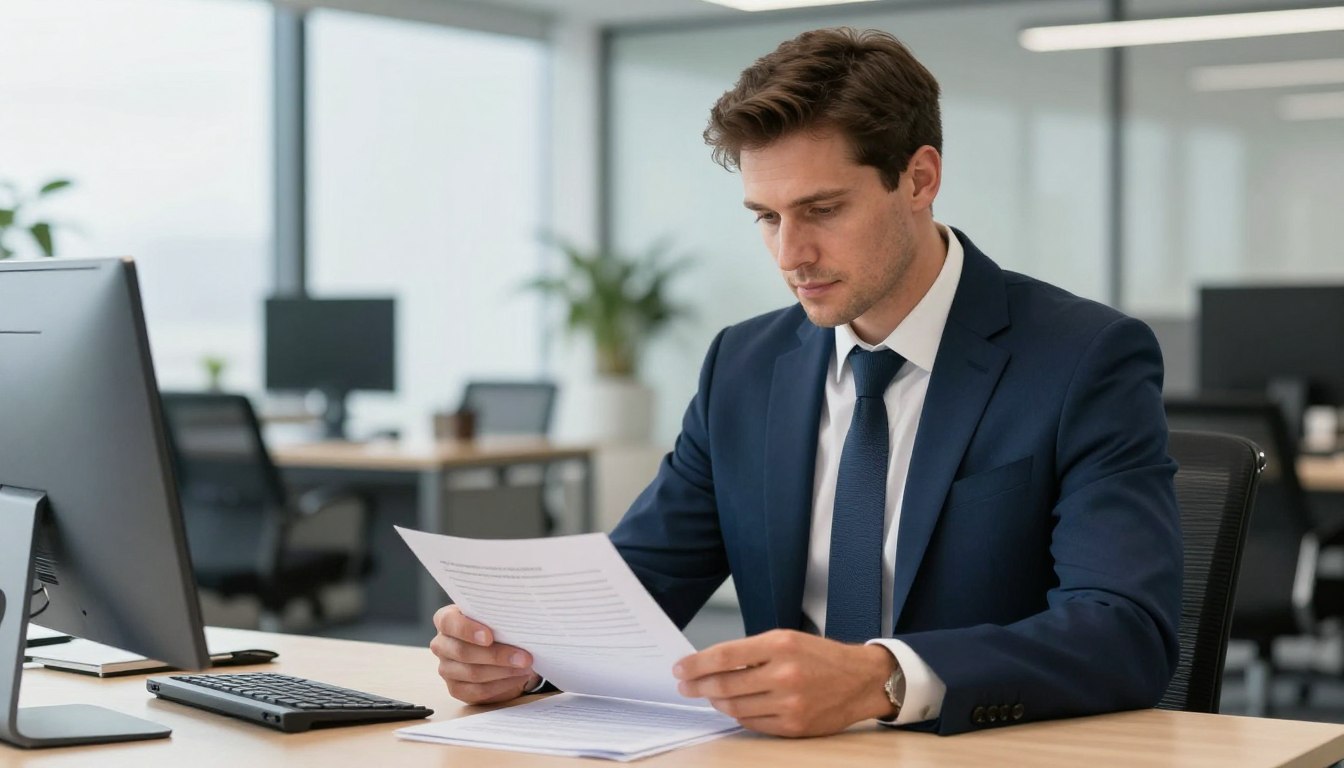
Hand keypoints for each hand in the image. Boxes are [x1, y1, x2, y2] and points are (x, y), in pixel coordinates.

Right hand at [430, 604, 541, 703]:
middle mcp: (441, 644)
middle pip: (463, 652)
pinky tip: (518, 677)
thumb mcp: (494, 616)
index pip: (449, 622)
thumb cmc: (494, 626)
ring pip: (472, 673)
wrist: (496, 649)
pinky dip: (501, 685)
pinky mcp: (456, 689)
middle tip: (524, 657)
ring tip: (526, 667)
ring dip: (503, 671)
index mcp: (445, 620)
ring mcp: (446, 669)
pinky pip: (477, 691)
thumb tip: (519, 623)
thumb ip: (497, 616)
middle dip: (497, 655)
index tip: (489, 636)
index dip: (467, 630)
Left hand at [673, 629, 895, 736]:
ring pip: (735, 707)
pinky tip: (733, 707)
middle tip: (685, 685)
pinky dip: (738, 715)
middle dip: (698, 686)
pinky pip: (752, 723)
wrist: (860, 680)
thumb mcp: (787, 639)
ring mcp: (789, 703)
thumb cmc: (821, 657)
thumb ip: (751, 651)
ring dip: (716, 702)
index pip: (725, 656)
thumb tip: (713, 663)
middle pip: (725, 685)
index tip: (681, 668)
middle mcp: (784, 674)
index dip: (697, 664)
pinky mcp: (793, 726)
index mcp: (780, 645)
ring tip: (708, 695)